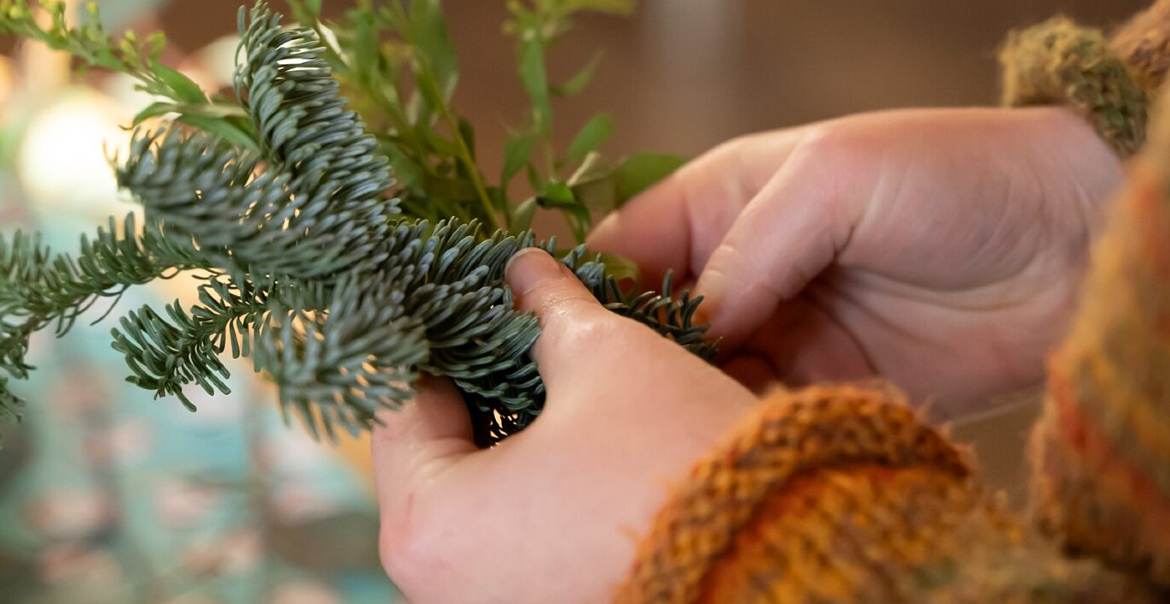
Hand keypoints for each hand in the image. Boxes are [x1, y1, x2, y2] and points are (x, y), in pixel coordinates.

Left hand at [373, 249, 757, 603]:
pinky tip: (575, 436)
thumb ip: (546, 309)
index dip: (437, 332)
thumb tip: (522, 271)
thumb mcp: (606, 361)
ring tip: (550, 373)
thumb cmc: (677, 466)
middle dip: (477, 381)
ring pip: (476, 493)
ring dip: (507, 430)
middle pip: (435, 451)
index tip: (465, 291)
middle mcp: (440, 585)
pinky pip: (514, 534)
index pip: (400, 401)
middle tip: (515, 324)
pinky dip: (534, 482)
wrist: (784, 566)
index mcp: (427, 524)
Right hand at [589, 106, 1122, 417]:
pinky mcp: (822, 386)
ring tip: (667, 431)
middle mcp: (740, 272)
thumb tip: (687, 328)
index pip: (623, 250)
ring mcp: (781, 333)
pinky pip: (757, 415)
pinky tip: (729, 443)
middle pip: (650, 328)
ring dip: (683, 406)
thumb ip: (745, 249)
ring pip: (696, 381)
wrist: (1068, 243)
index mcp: (722, 203)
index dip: (588, 292)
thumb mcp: (830, 177)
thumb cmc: (950, 174)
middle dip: (630, 364)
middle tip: (612, 403)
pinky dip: (738, 430)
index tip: (562, 339)